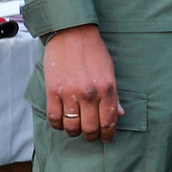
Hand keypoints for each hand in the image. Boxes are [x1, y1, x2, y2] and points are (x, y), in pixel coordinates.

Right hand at [43, 23, 123, 142]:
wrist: (71, 34)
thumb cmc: (93, 52)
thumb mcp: (110, 72)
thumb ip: (114, 95)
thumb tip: (119, 115)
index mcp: (107, 89)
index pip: (109, 122)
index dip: (108, 135)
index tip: (106, 138)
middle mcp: (90, 94)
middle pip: (90, 129)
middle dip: (91, 136)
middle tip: (90, 135)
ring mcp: (70, 94)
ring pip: (72, 127)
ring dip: (75, 132)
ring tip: (76, 128)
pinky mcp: (53, 92)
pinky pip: (55, 118)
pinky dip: (58, 125)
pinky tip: (62, 122)